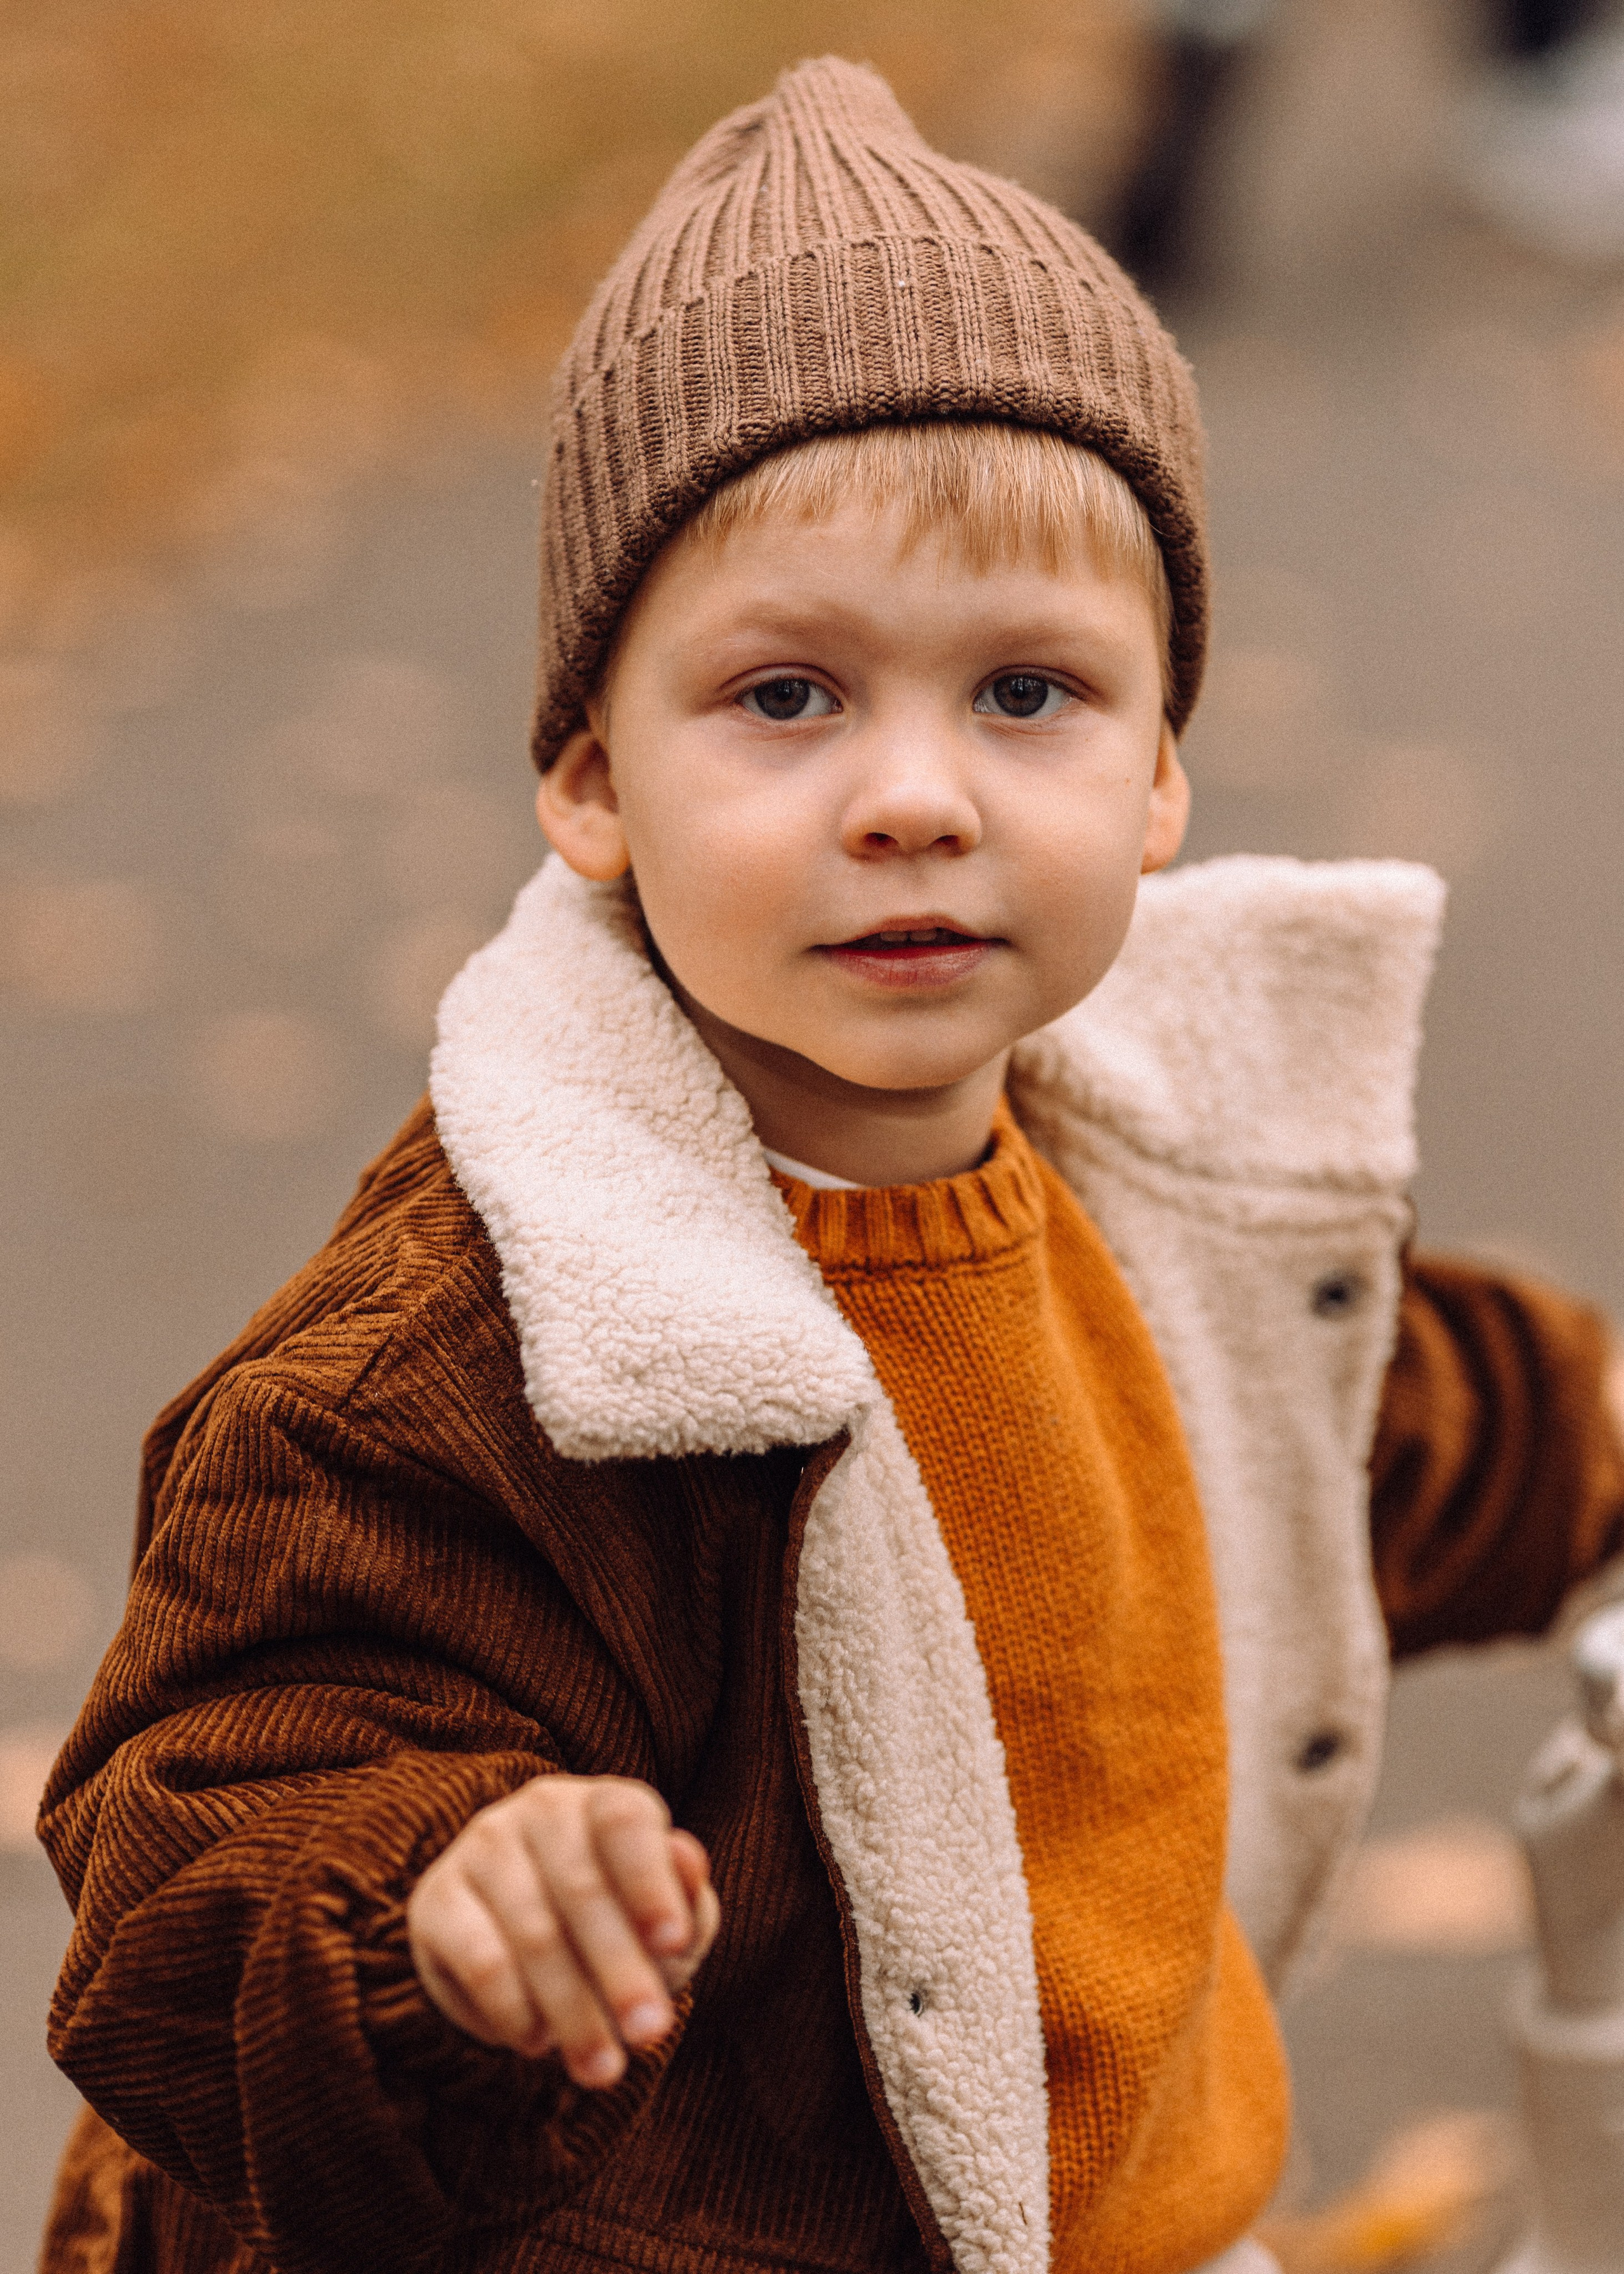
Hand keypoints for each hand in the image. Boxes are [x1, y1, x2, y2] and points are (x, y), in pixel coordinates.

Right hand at [407, 1773, 719, 2086]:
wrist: (523, 1943)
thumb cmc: (620, 1924)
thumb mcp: (667, 1919)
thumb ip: (686, 1898)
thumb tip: (688, 1859)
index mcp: (603, 1801)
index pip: (624, 1822)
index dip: (650, 1880)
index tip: (674, 1943)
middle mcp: (539, 1809)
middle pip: (581, 1888)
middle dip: (621, 1970)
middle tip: (650, 2034)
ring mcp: (482, 1848)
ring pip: (534, 1934)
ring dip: (573, 2011)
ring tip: (603, 2067)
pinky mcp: (436, 1900)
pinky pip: (480, 1962)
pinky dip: (514, 2012)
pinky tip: (537, 2042)